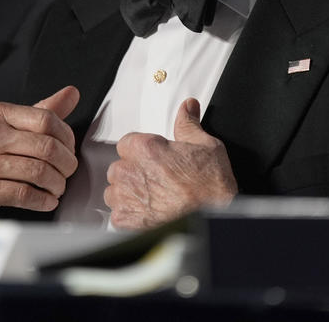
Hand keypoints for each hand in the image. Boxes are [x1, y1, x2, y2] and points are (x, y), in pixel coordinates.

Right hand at [0, 86, 79, 215]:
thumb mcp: (6, 124)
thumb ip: (41, 110)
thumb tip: (71, 93)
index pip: (45, 119)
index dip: (67, 136)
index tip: (69, 148)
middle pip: (46, 147)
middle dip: (66, 163)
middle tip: (68, 171)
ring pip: (38, 172)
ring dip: (57, 184)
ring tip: (57, 187)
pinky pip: (24, 194)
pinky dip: (43, 201)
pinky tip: (47, 200)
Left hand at [105, 98, 237, 228]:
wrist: (214, 218)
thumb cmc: (210, 187)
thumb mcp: (205, 145)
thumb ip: (188, 124)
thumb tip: (187, 107)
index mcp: (144, 148)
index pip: (126, 143)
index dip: (141, 152)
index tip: (152, 160)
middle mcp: (130, 171)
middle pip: (119, 168)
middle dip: (134, 173)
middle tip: (157, 180)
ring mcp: (126, 197)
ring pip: (115, 192)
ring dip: (128, 194)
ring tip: (153, 198)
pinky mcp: (127, 220)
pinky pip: (118, 215)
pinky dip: (130, 215)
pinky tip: (149, 214)